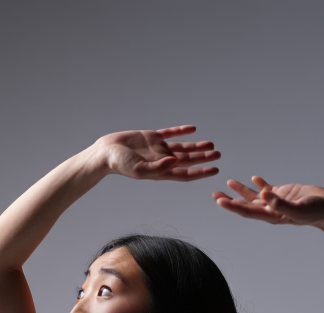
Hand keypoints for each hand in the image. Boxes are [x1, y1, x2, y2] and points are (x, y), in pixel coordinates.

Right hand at [94, 125, 219, 180]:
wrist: (105, 152)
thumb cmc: (120, 164)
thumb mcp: (139, 169)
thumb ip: (157, 167)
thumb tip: (175, 162)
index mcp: (160, 171)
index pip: (185, 173)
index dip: (201, 173)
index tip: (215, 170)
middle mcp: (162, 160)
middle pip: (187, 160)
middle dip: (203, 158)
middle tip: (218, 154)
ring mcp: (157, 148)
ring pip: (182, 148)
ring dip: (196, 147)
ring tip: (211, 144)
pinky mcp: (152, 137)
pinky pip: (170, 133)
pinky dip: (181, 131)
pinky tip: (192, 129)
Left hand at [213, 177, 323, 228]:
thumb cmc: (317, 212)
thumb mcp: (299, 209)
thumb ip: (281, 204)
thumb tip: (263, 196)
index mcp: (272, 216)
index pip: (248, 211)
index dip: (233, 206)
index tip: (219, 201)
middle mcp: (271, 210)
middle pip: (246, 205)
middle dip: (230, 200)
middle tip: (215, 195)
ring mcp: (277, 202)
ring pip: (255, 196)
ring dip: (241, 191)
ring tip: (228, 182)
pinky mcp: (285, 193)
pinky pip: (269, 188)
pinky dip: (260, 184)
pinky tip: (253, 178)